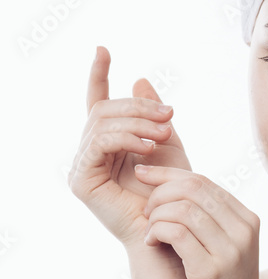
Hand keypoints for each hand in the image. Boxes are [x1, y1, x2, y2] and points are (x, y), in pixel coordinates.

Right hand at [68, 46, 192, 249]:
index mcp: (109, 141)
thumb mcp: (167, 143)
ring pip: (101, 123)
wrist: (173, 229)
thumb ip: (153, 114)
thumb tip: (139, 79)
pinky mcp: (82, 181)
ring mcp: (83, 166)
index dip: (98, 75)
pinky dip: (125, 138)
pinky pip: (99, 144)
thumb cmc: (174, 191)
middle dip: (137, 106)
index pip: (97, 102)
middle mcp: (90, 152)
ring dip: (136, 121)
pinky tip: (148, 146)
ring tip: (163, 131)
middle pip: (103, 109)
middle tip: (168, 114)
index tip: (103, 49)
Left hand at [138, 165, 260, 278]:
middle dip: (159, 193)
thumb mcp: (223, 250)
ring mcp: (231, 251)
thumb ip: (209, 220)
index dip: (168, 175)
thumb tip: (174, 187)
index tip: (143, 175)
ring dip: (156, 215)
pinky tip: (150, 242)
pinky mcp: (211, 271)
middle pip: (193, 189)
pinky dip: (156, 231)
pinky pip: (176, 232)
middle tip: (144, 210)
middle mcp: (245, 231)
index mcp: (248, 220)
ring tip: (149, 231)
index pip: (203, 181)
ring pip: (182, 208)